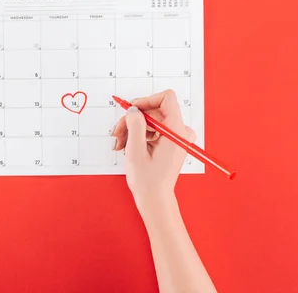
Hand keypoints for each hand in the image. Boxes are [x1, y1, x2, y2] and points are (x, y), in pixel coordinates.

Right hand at [111, 90, 195, 208]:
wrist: (155, 199)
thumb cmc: (148, 181)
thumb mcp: (136, 150)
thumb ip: (135, 125)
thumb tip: (133, 109)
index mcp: (177, 131)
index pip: (166, 98)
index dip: (146, 100)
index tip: (132, 110)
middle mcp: (180, 131)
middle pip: (154, 111)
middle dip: (133, 120)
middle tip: (118, 132)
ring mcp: (176, 137)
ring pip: (150, 121)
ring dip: (132, 129)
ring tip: (120, 143)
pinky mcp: (170, 142)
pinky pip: (152, 130)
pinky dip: (138, 135)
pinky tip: (127, 146)